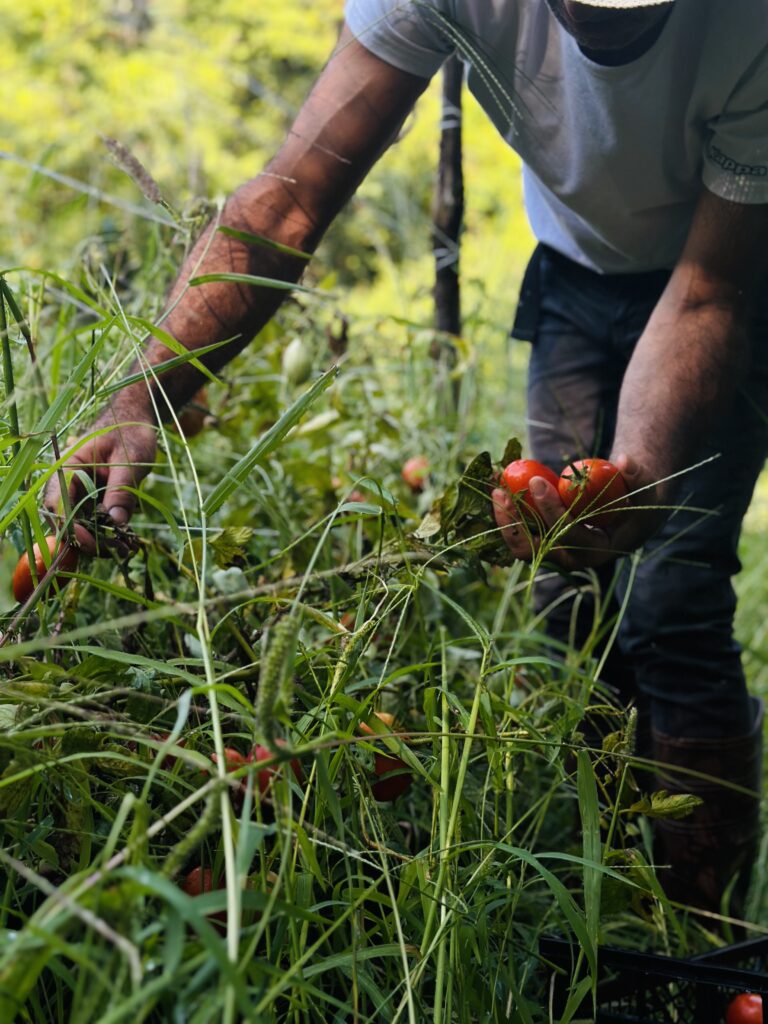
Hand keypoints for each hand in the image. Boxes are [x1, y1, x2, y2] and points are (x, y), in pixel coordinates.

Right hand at [45, 414, 156, 552]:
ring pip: (82, 525)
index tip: (94, 543)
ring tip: (127, 550)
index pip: (59, 504)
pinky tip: (128, 542)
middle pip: (67, 520)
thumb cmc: (130, 432)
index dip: (73, 528)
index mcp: (68, 468)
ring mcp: (81, 492)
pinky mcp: (95, 499)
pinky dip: (109, 533)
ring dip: (101, 541)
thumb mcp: (130, 459)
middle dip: (89, 541)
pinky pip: (96, 521)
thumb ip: (121, 489)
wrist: (135, 420)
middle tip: (118, 552)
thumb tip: (116, 522)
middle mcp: (69, 483)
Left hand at [491, 454, 663, 568]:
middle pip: (538, 551)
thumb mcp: (644, 488)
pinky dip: (508, 517)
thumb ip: (637, 475)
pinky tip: (498, 493)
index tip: (538, 483)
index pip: (570, 536)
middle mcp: (575, 559)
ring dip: (505, 523)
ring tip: (495, 493)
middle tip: (501, 493)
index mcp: (600, 550)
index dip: (552, 512)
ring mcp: (558, 554)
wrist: (629, 511)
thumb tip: (624, 461)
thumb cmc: (637, 498)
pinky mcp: (547, 544)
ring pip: (524, 548)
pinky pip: (522, 536)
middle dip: (516, 524)